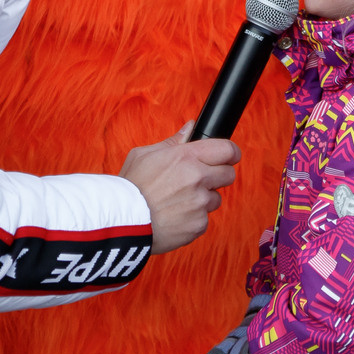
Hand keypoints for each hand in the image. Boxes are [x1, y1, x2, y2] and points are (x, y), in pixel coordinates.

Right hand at [123, 131, 240, 252]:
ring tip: (178, 201)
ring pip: (215, 198)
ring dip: (203, 199)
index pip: (227, 149)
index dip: (230, 153)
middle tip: (200, 180)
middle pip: (229, 174)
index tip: (228, 156)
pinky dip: (193, 219)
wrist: (122, 222)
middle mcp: (198, 178)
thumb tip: (190, 128)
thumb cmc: (130, 186)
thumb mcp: (144, 154)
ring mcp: (200, 203)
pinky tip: (175, 216)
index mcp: (186, 157)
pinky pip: (204, 219)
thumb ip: (173, 141)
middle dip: (218, 176)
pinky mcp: (198, 225)